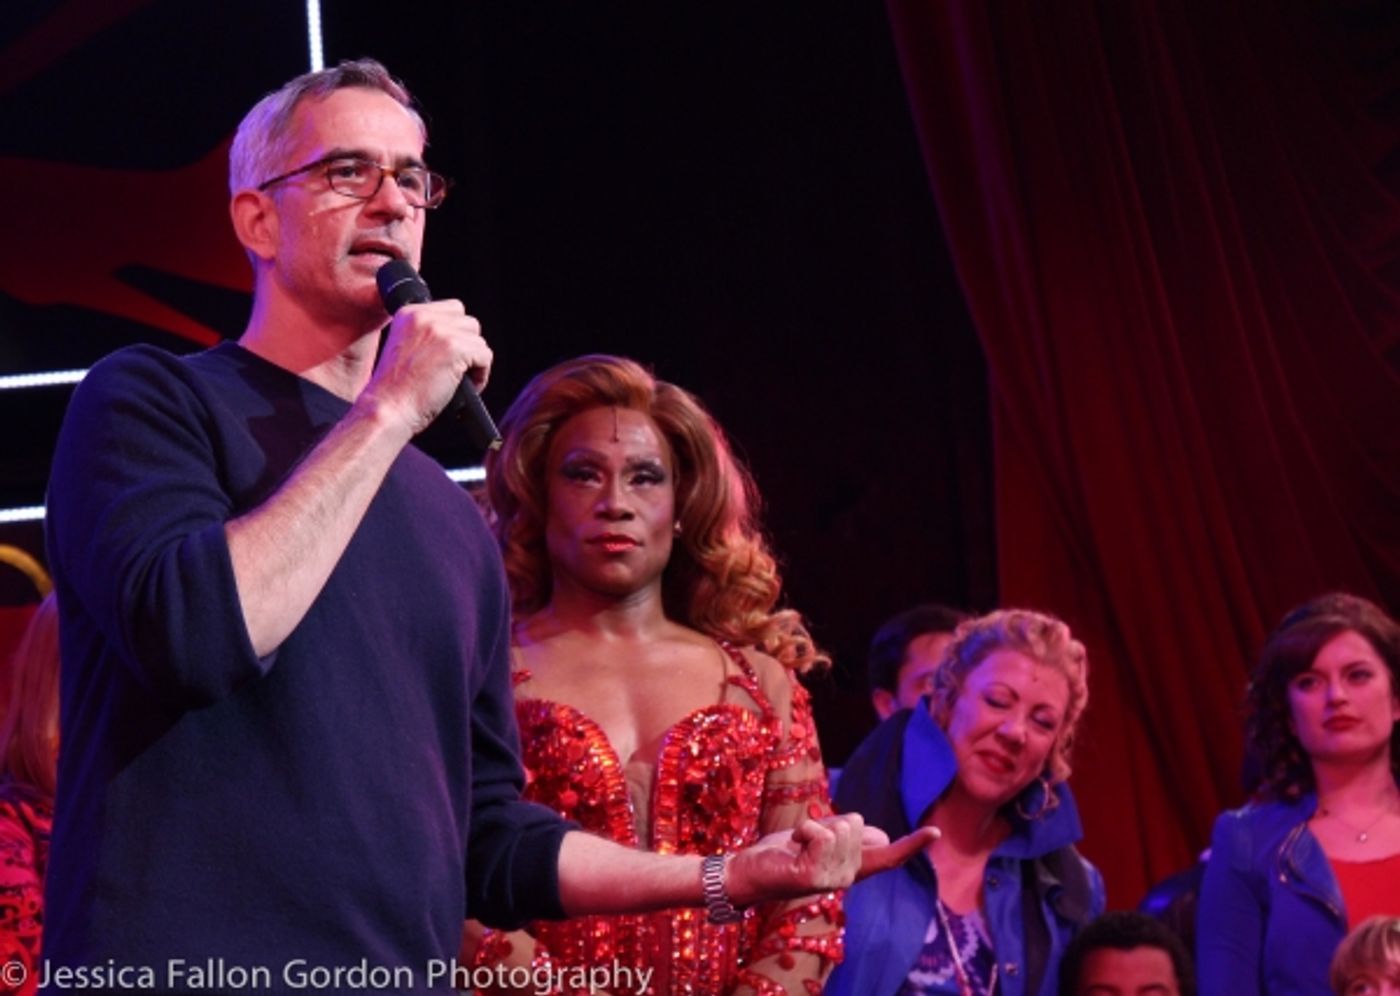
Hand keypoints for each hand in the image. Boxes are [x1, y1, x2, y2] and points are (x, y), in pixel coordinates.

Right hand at [360, 299, 491, 433]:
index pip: (452, 309)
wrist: (388, 409)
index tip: (449, 355)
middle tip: (457, 369)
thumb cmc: (394, 390)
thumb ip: (427, 335)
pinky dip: (481, 375)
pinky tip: (465, 387)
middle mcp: (424, 316)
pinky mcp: (455, 348)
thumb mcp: (404, 347)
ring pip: (479, 340)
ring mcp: (440, 331)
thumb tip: (459, 335)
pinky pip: (485, 356)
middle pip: (469, 323)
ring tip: (459, 380)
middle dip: (467, 346)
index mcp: (408, 313)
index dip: (456, 334)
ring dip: (475, 361)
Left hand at [723, 815, 939, 906]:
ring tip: (798, 845)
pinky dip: (805, 830)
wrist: (748, 872)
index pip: (889, 856)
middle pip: (856, 823)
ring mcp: (831, 880)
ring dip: (814, 826)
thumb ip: (851, 837)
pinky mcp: (814, 877)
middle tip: (805, 841)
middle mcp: (847, 878)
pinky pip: (822, 834)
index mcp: (852, 868)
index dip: (913, 844)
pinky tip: (794, 845)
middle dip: (829, 820)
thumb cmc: (784, 853)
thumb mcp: (822, 840)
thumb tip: (881, 836)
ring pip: (841, 827)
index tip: (935, 832)